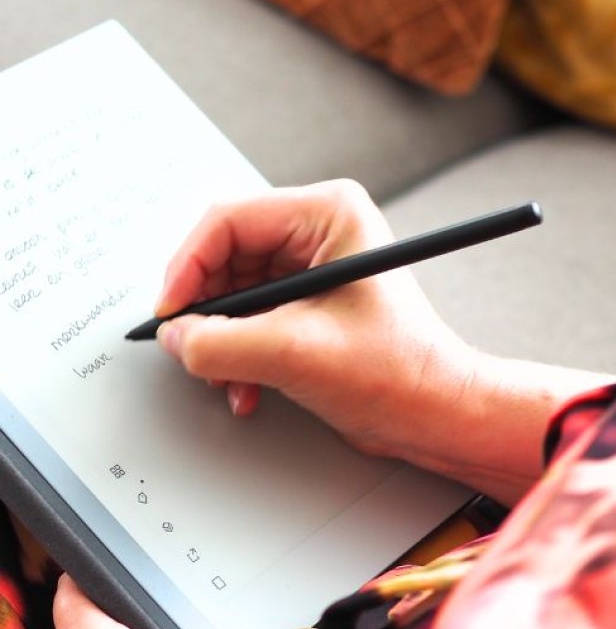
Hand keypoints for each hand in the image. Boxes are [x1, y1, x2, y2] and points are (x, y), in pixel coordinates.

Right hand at [153, 179, 475, 461]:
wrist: (433, 414)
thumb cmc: (398, 372)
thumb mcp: (295, 353)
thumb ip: (220, 342)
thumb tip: (174, 336)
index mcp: (328, 214)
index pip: (228, 221)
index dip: (188, 267)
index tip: (169, 312)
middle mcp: (320, 232)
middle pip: (226, 258)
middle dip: (207, 312)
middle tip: (193, 348)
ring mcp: (314, 269)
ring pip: (234, 293)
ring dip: (222, 341)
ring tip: (227, 376)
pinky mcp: (310, 306)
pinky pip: (251, 319)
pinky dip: (239, 353)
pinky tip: (246, 386)